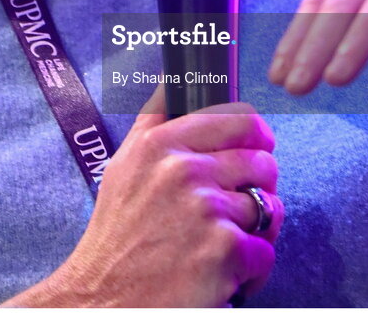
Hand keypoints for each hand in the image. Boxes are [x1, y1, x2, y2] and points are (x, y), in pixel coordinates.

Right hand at [14, 86, 283, 307]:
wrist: (99, 304)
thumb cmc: (116, 240)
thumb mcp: (123, 167)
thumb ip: (153, 122)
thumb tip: (173, 78)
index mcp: (160, 144)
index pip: (236, 117)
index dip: (257, 133)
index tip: (260, 145)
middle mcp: (182, 169)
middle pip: (261, 160)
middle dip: (261, 186)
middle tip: (242, 207)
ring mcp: (205, 209)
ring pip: (268, 208)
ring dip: (256, 232)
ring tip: (226, 247)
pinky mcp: (224, 250)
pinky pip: (264, 252)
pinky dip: (252, 272)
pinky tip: (225, 278)